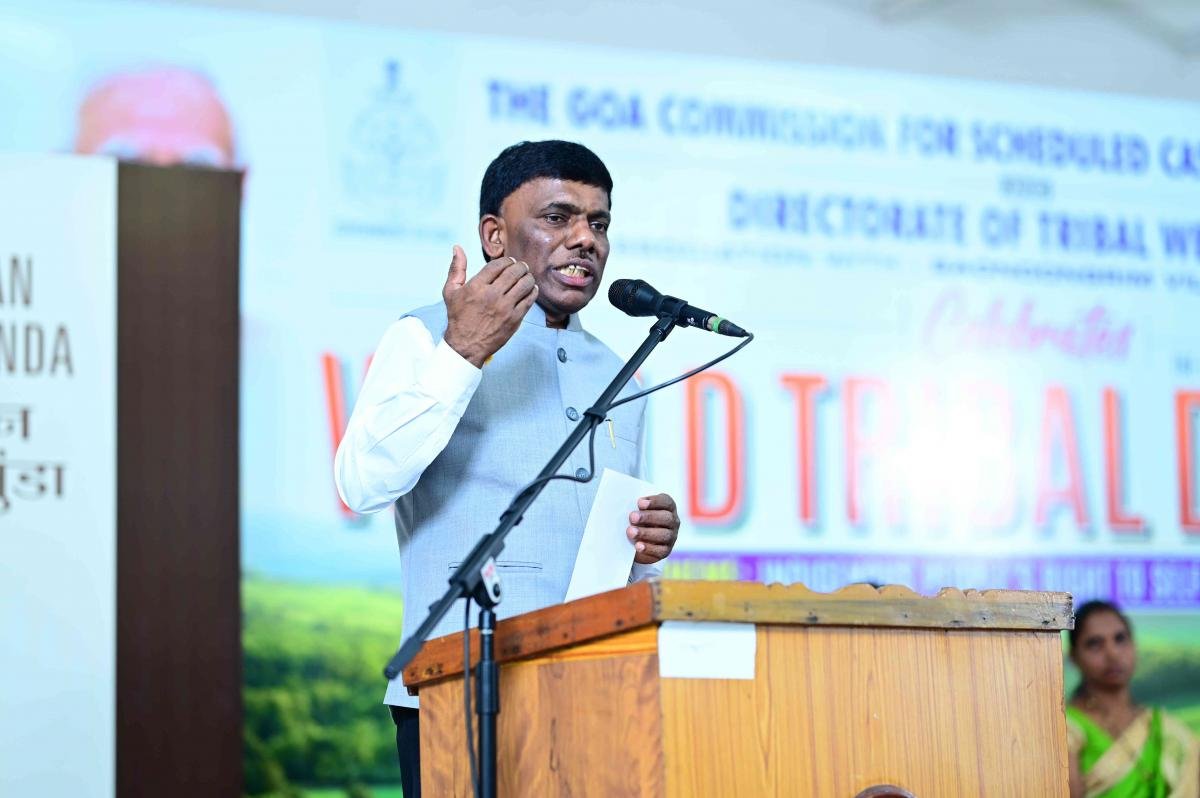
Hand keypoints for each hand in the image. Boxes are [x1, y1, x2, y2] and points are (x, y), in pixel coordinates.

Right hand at [442, 245, 538, 367]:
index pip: (498, 264)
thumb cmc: (458, 317)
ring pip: (525, 283)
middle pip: (514, 271)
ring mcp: (505, 307)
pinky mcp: (515, 318)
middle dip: (520, 266)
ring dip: (528, 277)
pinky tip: (530, 289)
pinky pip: (529, 299)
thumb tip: (457, 248)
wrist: (466, 345)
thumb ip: (456, 268)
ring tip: (526, 277)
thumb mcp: (451, 291)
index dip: (507, 260)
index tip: (509, 262)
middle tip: (521, 267)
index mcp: (477, 286)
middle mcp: (492, 295)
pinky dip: (532, 291)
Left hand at [627, 493, 679, 564]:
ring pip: (664, 534)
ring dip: (646, 533)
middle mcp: (673, 522)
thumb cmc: (638, 520)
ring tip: (631, 532)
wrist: (637, 541)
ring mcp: (671, 537)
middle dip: (648, 517)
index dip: (654, 502)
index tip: (639, 503)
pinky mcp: (665, 551)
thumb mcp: (638, 511)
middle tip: (632, 517)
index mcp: (668, 507)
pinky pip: (660, 550)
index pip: (666, 502)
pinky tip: (638, 546)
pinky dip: (649, 548)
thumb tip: (625, 507)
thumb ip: (636, 508)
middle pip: (666, 518)